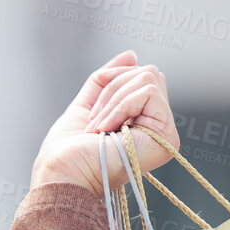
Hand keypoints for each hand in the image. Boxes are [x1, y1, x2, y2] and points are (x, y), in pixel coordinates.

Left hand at [32, 50, 180, 194]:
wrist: (63, 175)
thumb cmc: (67, 151)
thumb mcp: (86, 105)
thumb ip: (106, 81)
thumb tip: (131, 54)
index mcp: (139, 119)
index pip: (139, 77)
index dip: (112, 80)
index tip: (92, 110)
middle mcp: (156, 126)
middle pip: (146, 73)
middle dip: (112, 89)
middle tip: (95, 121)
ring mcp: (164, 131)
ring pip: (148, 78)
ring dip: (113, 100)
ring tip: (99, 128)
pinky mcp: (167, 135)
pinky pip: (148, 92)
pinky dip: (120, 106)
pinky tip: (108, 130)